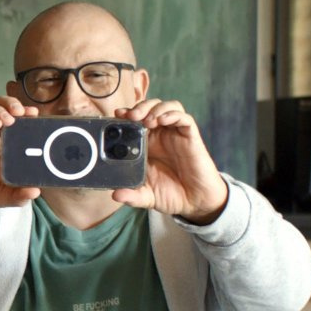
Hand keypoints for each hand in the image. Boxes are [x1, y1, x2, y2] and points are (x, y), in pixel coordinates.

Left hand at [109, 99, 228, 222]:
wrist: (195, 203)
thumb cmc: (171, 195)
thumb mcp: (146, 196)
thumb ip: (131, 195)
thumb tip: (115, 195)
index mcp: (146, 144)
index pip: (135, 120)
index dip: (126, 114)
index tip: (117, 115)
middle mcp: (160, 136)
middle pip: (150, 108)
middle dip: (140, 107)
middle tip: (131, 116)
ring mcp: (175, 134)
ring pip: (167, 107)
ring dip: (155, 108)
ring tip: (147, 120)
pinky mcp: (190, 137)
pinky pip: (184, 118)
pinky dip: (173, 114)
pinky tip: (163, 120)